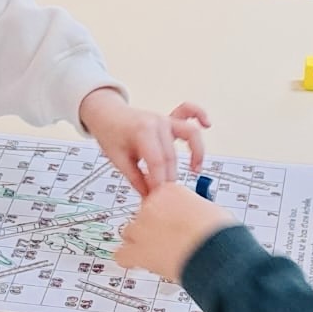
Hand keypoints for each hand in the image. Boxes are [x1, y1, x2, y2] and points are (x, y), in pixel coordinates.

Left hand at [80, 87, 209, 193]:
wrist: (106, 114)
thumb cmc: (111, 134)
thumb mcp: (118, 159)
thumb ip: (137, 179)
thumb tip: (151, 198)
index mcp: (142, 131)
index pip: (157, 162)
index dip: (159, 182)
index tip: (158, 199)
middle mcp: (158, 123)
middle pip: (172, 155)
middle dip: (170, 178)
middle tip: (166, 196)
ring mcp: (165, 119)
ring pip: (189, 135)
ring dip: (196, 153)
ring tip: (195, 170)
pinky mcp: (170, 119)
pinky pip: (189, 112)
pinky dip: (199, 115)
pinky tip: (207, 124)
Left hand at [115, 181, 235, 281]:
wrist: (217, 253)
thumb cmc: (218, 233)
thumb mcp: (209, 209)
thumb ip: (192, 208)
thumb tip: (194, 216)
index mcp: (169, 191)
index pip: (157, 198)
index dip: (164, 213)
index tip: (170, 222)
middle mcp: (152, 205)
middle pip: (142, 214)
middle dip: (153, 227)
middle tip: (168, 240)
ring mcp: (142, 227)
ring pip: (129, 233)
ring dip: (140, 242)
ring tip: (157, 253)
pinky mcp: (137, 250)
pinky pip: (122, 255)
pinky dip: (130, 260)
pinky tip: (139, 263)